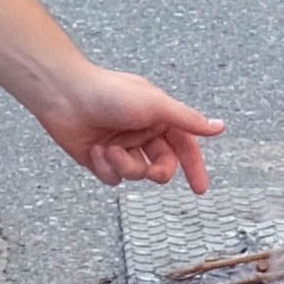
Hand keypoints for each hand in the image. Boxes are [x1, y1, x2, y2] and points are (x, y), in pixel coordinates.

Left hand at [28, 64, 222, 193]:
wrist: (64, 96)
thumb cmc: (110, 94)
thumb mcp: (156, 105)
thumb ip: (188, 120)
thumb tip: (219, 127)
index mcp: (159, 118)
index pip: (185, 146)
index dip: (195, 167)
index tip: (200, 189)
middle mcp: (142, 133)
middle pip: (162, 166)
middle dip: (157, 171)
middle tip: (150, 171)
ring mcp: (122, 147)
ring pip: (136, 174)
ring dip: (125, 166)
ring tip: (110, 149)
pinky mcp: (101, 158)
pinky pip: (112, 178)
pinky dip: (105, 167)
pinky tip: (95, 150)